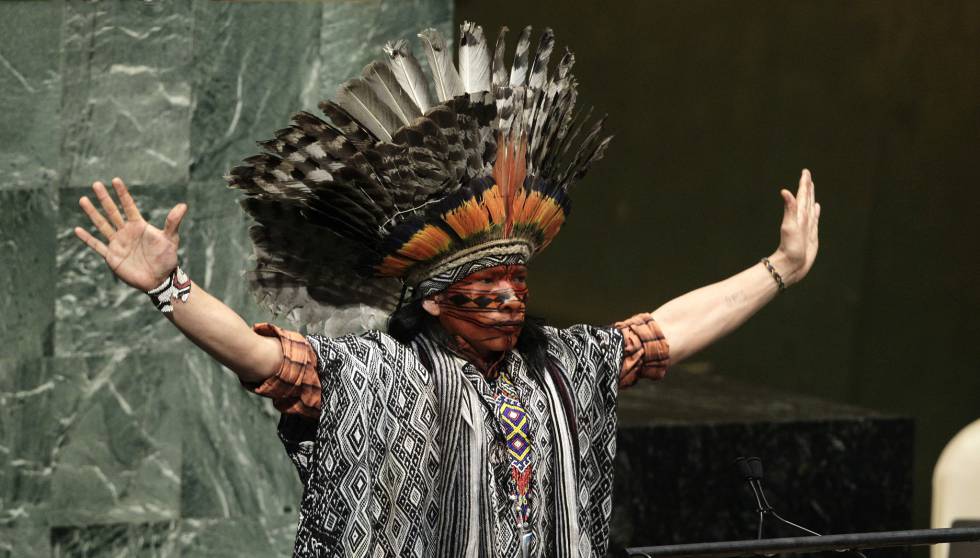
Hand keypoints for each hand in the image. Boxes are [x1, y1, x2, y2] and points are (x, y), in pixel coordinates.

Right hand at [74, 177, 187, 291]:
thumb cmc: (167, 258)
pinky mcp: (112, 256)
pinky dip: (87, 238)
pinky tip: (77, 229)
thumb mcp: (170, 239)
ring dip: (92, 213)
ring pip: (102, 225)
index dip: (122, 193)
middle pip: (112, 212)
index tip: (115, 180)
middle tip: (96, 184)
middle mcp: (126, 232)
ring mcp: (118, 243)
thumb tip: (183, 205)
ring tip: (83, 199)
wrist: (160, 279)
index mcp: (139, 226)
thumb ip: (173, 222)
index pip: (128, 206)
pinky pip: (97, 246)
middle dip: (104, 198)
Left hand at [773, 169, 819, 285]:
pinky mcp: (811, 235)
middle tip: (807, 175)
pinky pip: (815, 219)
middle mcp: (802, 219)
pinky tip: (816, 208)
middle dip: (807, 187)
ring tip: (812, 188)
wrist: (791, 265)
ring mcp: (807, 226)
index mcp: (798, 215)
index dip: (804, 184)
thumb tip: (784, 191)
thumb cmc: (789, 247)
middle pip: (806, 199)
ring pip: (810, 207)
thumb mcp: (789, 226)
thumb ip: (789, 208)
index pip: (802, 195)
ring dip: (811, 197)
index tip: (805, 172)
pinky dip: (816, 212)